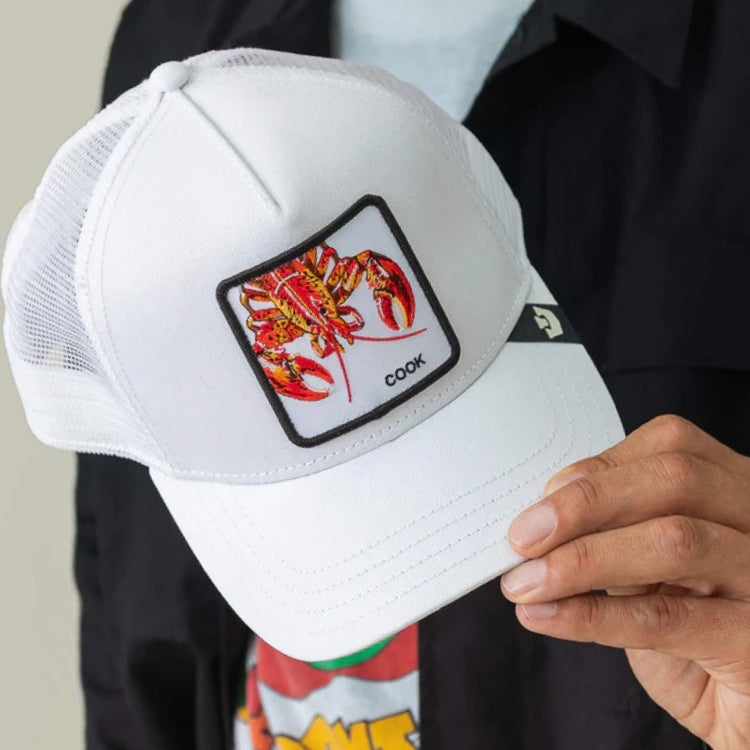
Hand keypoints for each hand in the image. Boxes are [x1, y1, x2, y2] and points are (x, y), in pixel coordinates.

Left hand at [500, 415, 749, 748]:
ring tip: (525, 582)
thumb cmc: (694, 629)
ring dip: (581, 560)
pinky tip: (546, 615)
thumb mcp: (650, 567)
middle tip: (523, 537)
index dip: (599, 470)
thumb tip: (537, 517)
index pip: (672, 448)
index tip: (542, 499)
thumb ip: (614, 530)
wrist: (741, 707)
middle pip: (675, 480)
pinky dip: (591, 614)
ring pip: (675, 541)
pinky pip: (666, 618)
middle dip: (585, 505)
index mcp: (736, 491)